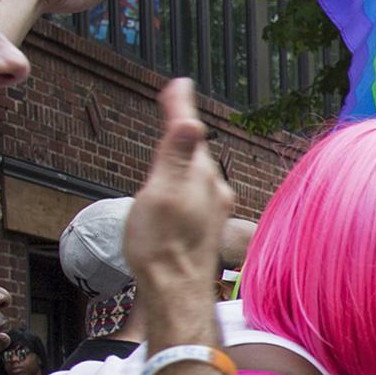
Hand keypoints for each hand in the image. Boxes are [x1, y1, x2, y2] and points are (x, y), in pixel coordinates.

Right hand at [123, 80, 234, 346]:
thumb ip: (176, 156)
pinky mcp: (205, 228)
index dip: (180, 106)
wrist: (176, 292)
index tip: (180, 82)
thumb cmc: (163, 245)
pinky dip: (185, 178)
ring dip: (186, 155)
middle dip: (184, 128)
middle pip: (195, 150)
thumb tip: (191, 119)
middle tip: (175, 100)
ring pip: (196, 172)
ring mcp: (211, 210)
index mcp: (200, 175)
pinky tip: (178, 188)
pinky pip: (194, 191)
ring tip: (176, 139)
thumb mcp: (162, 193)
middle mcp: (213, 190)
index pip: (188, 131)